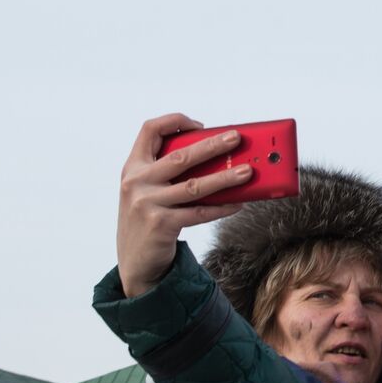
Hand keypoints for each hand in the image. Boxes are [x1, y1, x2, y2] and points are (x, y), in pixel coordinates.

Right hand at [116, 113, 250, 296]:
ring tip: (247, 171)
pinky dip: (221, 208)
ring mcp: (147, 204)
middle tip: (236, 138)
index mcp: (133, 167)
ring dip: (225, 178)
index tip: (200, 125)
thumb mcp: (149, 189)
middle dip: (212, 145)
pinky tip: (239, 203)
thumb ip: (169, 172)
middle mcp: (137, 182)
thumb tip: (219, 157)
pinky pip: (199, 212)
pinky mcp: (161, 224)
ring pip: (195, 186)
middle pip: (180, 157)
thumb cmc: (150, 217)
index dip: (174, 121)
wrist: (135, 261)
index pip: (149, 130)